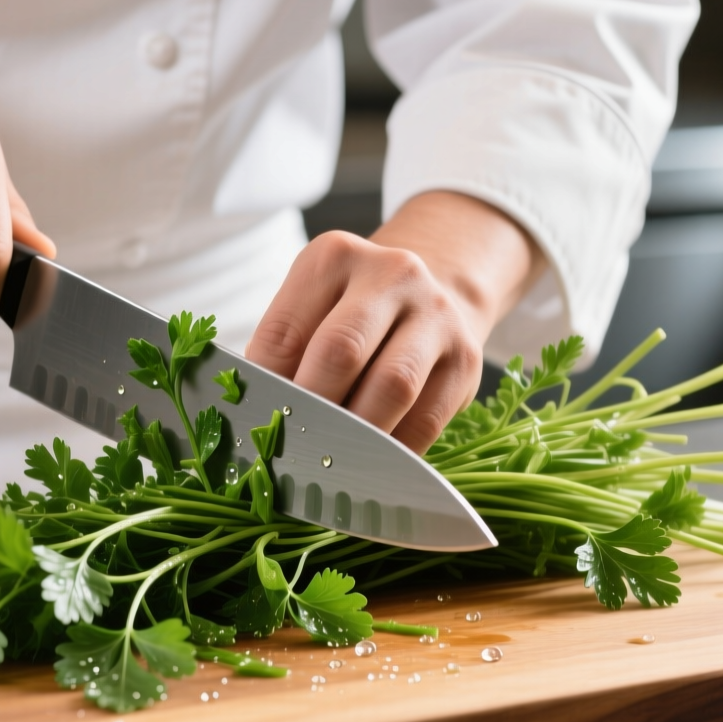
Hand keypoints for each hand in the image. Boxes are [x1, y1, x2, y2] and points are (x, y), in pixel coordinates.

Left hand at [246, 191, 535, 452]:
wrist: (436, 292)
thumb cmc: (353, 313)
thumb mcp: (313, 308)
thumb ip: (284, 355)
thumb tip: (260, 423)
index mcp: (334, 258)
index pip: (284, 332)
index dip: (264, 389)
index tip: (256, 425)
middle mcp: (391, 275)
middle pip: (340, 352)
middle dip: (311, 410)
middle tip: (293, 447)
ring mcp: (435, 315)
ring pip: (391, 387)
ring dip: (355, 435)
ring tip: (331, 461)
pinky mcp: (466, 360)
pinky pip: (426, 420)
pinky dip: (394, 450)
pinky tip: (372, 464)